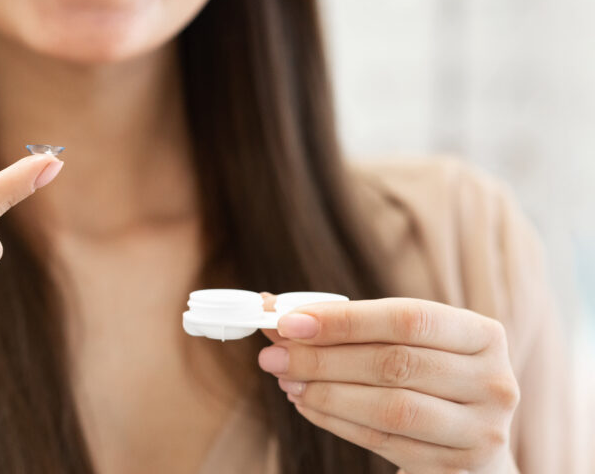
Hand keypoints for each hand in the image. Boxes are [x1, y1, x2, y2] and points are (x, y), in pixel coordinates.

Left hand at [257, 296, 519, 473]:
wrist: (471, 445)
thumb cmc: (428, 380)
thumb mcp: (400, 343)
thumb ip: (347, 326)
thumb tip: (273, 309)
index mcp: (484, 336)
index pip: (408, 318)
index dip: (344, 320)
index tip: (289, 321)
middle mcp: (493, 383)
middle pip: (395, 364)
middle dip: (323, 359)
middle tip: (274, 356)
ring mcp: (481, 432)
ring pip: (390, 408)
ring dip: (326, 393)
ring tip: (287, 382)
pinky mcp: (456, 468)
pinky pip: (384, 442)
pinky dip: (337, 421)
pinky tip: (307, 405)